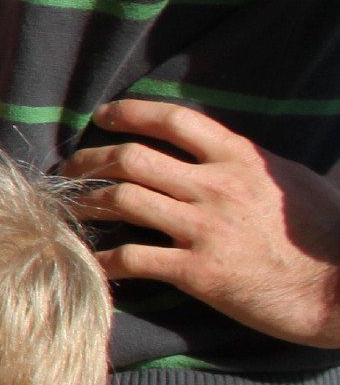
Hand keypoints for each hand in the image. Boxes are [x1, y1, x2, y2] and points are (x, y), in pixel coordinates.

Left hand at [63, 99, 339, 347]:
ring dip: (86, 202)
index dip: (130, 112)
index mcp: (241, 158)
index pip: (174, 120)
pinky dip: (104, 259)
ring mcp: (205, 228)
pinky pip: (133, 259)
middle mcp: (217, 186)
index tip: (103, 116)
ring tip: (70, 207)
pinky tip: (91, 262)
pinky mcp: (199, 272)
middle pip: (132, 158)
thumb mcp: (293, 181)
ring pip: (123, 201)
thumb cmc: (328, 234)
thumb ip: (251, 163)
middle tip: (71, 168)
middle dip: (90, 160)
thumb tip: (223, 152)